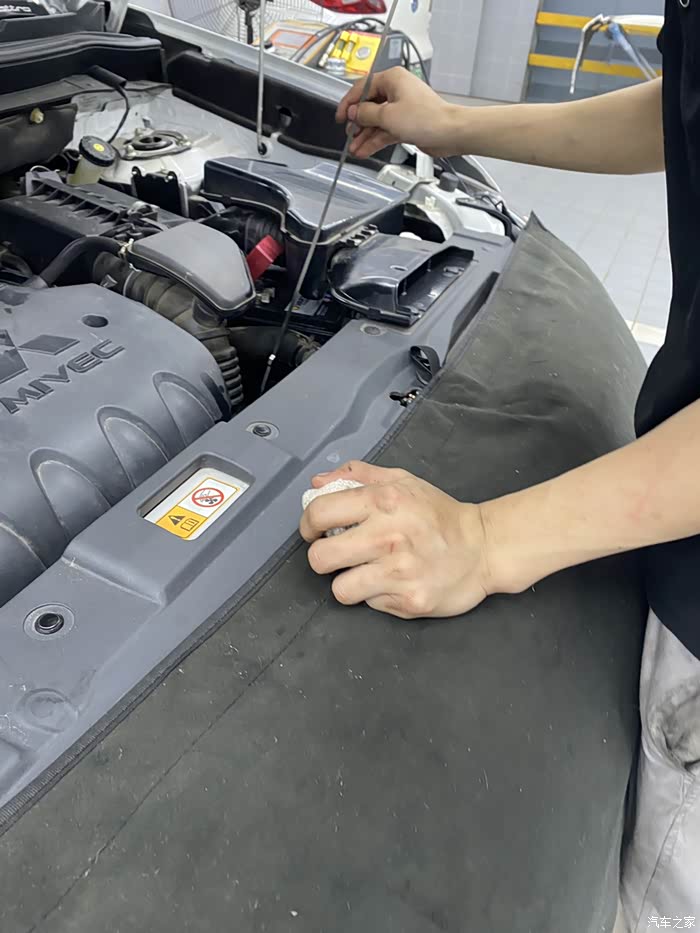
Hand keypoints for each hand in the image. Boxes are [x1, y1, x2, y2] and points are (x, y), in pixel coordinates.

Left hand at [299, 461, 493, 619]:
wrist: (484, 548)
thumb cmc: (439, 514)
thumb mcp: (402, 482)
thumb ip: (358, 476)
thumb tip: (317, 483)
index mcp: (383, 501)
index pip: (320, 513)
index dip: (309, 525)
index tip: (315, 531)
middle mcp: (388, 536)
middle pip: (320, 558)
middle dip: (323, 557)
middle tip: (337, 555)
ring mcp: (399, 572)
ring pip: (340, 589)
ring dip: (349, 582)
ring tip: (367, 572)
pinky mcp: (409, 601)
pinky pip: (370, 604)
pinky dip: (376, 595)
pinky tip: (394, 582)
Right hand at [336, 67, 458, 158]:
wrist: (449, 133)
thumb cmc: (427, 118)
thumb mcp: (388, 116)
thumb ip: (365, 113)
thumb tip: (352, 112)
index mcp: (392, 79)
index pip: (362, 88)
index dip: (348, 103)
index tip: (340, 117)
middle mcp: (396, 91)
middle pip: (368, 106)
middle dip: (357, 123)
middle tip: (348, 135)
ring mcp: (401, 108)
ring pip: (376, 121)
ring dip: (365, 135)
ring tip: (354, 148)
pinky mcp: (406, 123)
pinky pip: (385, 130)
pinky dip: (375, 140)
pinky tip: (365, 150)